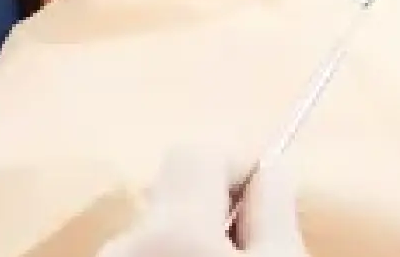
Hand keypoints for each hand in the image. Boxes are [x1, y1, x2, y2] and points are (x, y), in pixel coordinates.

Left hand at [99, 149, 308, 256]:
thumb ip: (274, 209)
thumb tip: (273, 166)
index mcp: (171, 227)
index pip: (197, 153)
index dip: (237, 165)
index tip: (266, 196)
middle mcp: (125, 242)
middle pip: (176, 195)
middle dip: (216, 209)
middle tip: (252, 248)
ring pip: (159, 232)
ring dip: (192, 242)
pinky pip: (144, 254)